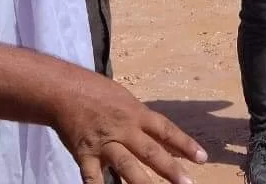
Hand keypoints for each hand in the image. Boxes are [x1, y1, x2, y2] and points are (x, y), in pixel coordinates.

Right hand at [50, 72, 206, 183]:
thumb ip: (140, 117)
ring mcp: (105, 144)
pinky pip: (93, 177)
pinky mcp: (85, 155)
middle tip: (188, 183)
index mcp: (135, 113)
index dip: (184, 143)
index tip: (202, 158)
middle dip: (170, 168)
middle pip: (150, 151)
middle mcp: (124, 129)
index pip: (165, 129)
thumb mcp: (124, 98)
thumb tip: (160, 134)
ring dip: (143, 183)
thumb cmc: (95, 90)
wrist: (63, 90)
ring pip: (127, 166)